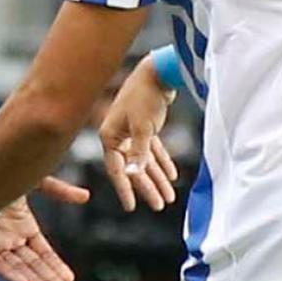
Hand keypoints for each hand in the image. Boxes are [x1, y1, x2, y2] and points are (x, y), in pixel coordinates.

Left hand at [0, 152, 87, 280]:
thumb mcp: (34, 181)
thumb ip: (59, 191)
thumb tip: (86, 197)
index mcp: (24, 226)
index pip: (44, 253)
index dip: (56, 266)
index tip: (70, 280)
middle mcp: (11, 237)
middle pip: (33, 264)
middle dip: (50, 279)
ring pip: (18, 266)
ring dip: (34, 280)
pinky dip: (10, 270)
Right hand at [97, 63, 180, 212]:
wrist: (157, 73)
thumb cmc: (145, 97)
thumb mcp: (143, 128)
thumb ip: (139, 153)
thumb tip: (134, 175)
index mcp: (109, 136)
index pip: (117, 169)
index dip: (125, 189)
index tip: (132, 207)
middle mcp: (117, 136)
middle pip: (133, 168)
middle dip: (147, 187)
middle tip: (160, 205)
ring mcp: (130, 132)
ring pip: (144, 161)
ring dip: (157, 178)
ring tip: (168, 197)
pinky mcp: (144, 127)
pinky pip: (152, 150)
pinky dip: (162, 162)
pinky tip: (171, 176)